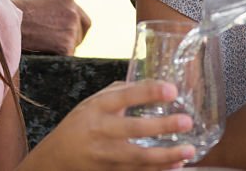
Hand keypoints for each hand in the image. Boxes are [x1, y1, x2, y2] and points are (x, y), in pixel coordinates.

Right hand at [13, 0, 91, 54]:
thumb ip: (56, 15)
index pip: (84, 22)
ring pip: (72, 48)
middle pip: (79, 36)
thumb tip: (63, 31)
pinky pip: (66, 59)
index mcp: (69, 2)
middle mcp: (73, 14)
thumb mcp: (41, 6)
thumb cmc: (16, 16)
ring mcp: (71, 30)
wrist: (5, 23)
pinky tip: (42, 54)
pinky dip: (55, 60)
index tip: (68, 40)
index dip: (77, 33)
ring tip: (41, 48)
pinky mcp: (66, 46)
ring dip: (60, 52)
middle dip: (68, 43)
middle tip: (50, 47)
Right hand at [26, 81, 194, 170]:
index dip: (148, 92)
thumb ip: (122, 91)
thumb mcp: (95, 101)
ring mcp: (104, 155)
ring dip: (165, 155)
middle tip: (186, 122)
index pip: (124, 96)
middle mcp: (101, 130)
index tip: (172, 90)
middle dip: (162, 126)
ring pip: (138, 158)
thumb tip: (154, 83)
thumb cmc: (82, 123)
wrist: (57, 157)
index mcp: (98, 107)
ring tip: (188, 150)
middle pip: (133, 129)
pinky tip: (176, 166)